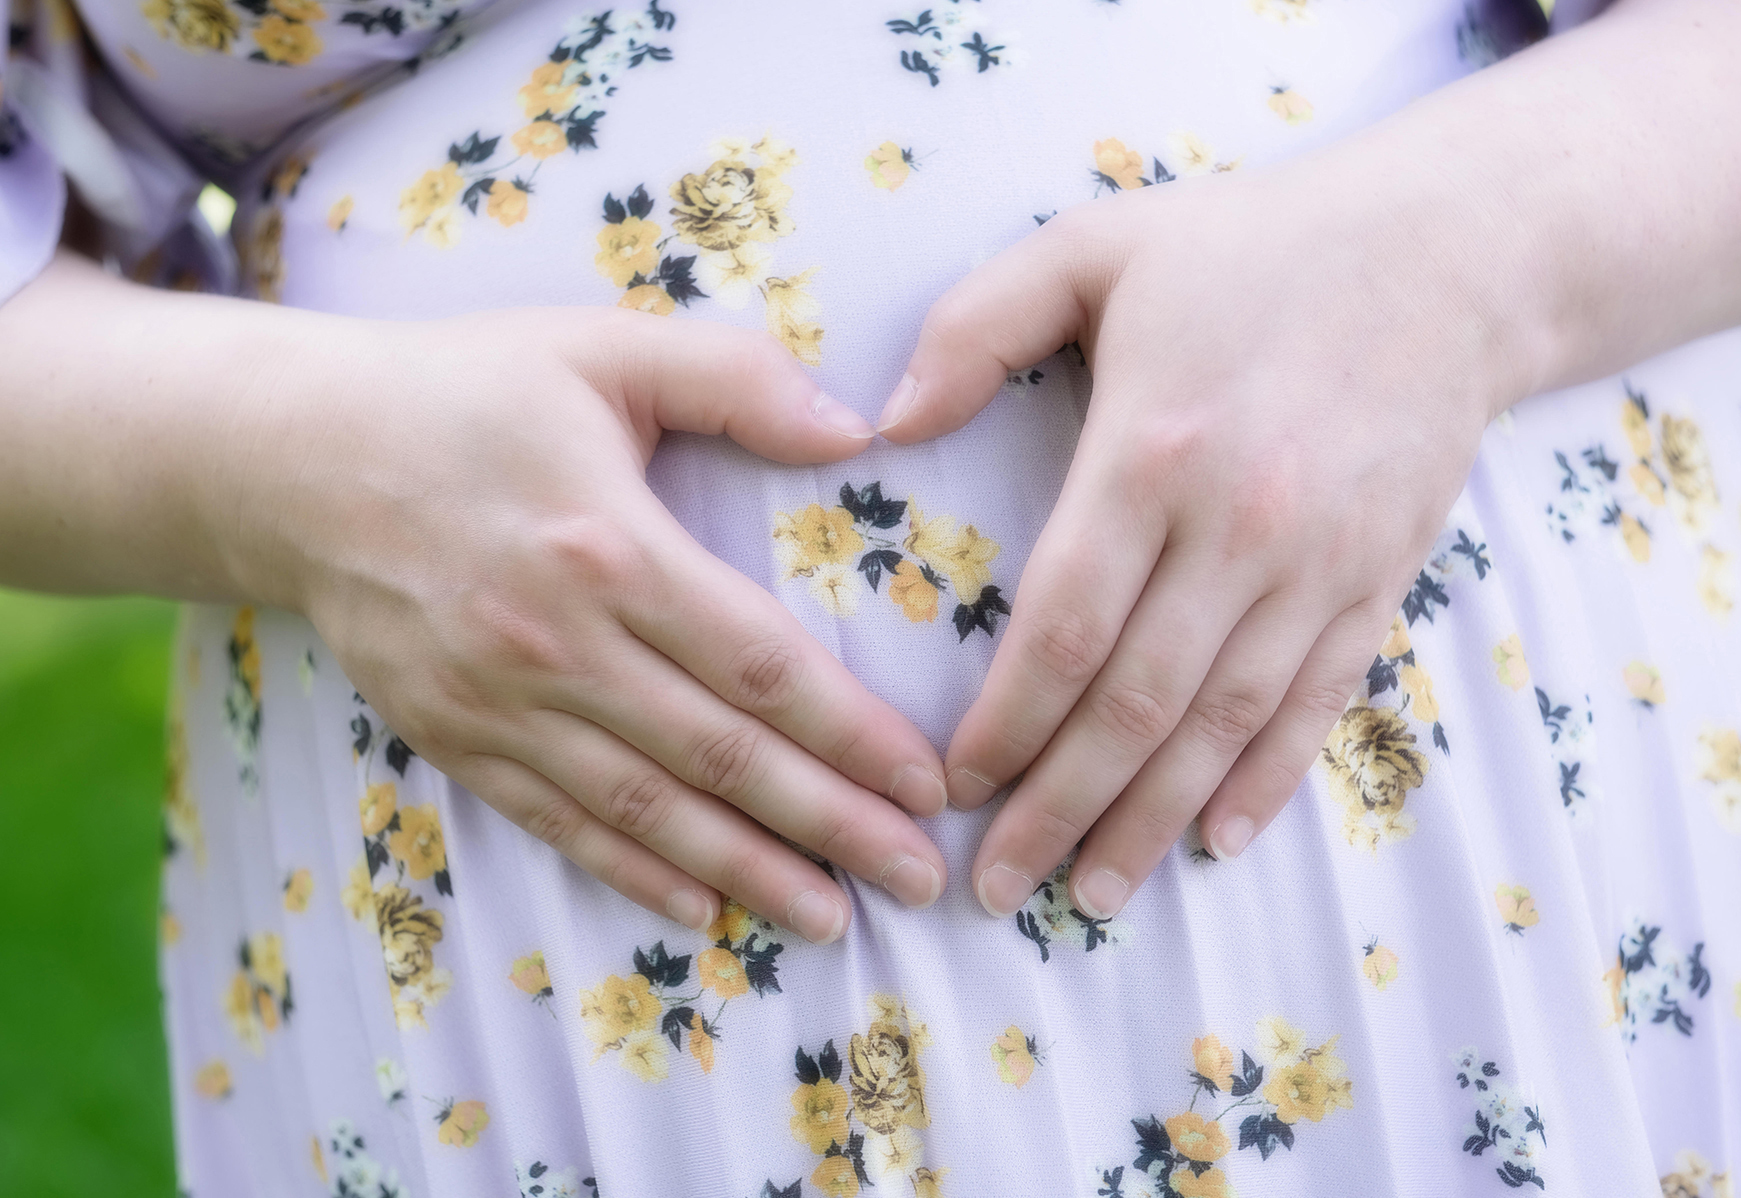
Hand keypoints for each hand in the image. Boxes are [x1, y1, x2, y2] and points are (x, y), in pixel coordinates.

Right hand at [236, 306, 948, 941]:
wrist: (290, 458)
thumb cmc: (463, 392)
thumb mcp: (601, 349)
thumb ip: (734, 379)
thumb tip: (857, 431)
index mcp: (608, 546)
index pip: (760, 664)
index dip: (853, 733)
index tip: (928, 782)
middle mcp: (557, 643)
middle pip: (721, 754)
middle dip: (832, 825)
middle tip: (917, 879)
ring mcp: (498, 702)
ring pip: (648, 809)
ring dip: (749, 872)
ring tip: (834, 919)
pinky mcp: (453, 737)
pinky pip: (558, 822)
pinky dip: (632, 872)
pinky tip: (701, 911)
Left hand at [878, 161, 1520, 919]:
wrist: (1448, 255)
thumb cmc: (1248, 250)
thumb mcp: (1093, 246)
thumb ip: (974, 325)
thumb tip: (885, 422)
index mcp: (1153, 453)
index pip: (1063, 628)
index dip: (1004, 724)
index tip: (954, 786)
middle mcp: (1239, 528)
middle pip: (1134, 706)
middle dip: (1057, 808)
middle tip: (997, 888)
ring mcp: (1319, 567)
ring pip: (1221, 727)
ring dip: (1151, 821)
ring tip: (1092, 896)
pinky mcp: (1377, 583)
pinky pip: (1314, 706)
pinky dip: (1265, 783)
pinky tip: (1218, 843)